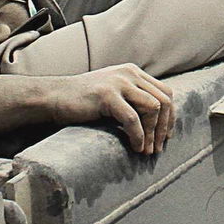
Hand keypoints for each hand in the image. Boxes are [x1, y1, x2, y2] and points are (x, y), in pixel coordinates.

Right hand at [45, 63, 174, 154]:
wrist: (53, 97)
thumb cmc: (83, 102)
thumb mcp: (114, 94)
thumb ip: (133, 100)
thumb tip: (158, 125)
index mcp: (133, 72)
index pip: (166, 92)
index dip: (170, 117)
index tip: (165, 137)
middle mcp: (129, 74)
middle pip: (164, 100)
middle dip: (164, 127)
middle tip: (158, 148)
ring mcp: (118, 83)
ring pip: (153, 108)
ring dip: (153, 133)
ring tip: (146, 150)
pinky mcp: (107, 95)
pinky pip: (132, 119)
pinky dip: (138, 136)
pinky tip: (136, 147)